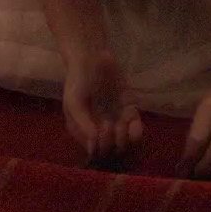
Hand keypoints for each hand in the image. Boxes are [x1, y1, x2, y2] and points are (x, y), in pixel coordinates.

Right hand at [63, 51, 143, 166]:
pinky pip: (136, 130)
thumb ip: (83, 125)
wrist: (93, 58)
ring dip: (126, 138)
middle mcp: (100, 131)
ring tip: (121, 122)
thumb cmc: (78, 80)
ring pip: (126, 144)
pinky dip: (137, 130)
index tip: (100, 129)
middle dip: (113, 142)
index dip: (101, 147)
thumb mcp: (74, 102)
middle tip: (109, 124)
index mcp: (83, 132)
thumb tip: (94, 148)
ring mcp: (116, 122)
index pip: (96, 152)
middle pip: (112, 152)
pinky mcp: (129, 112)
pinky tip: (132, 121)